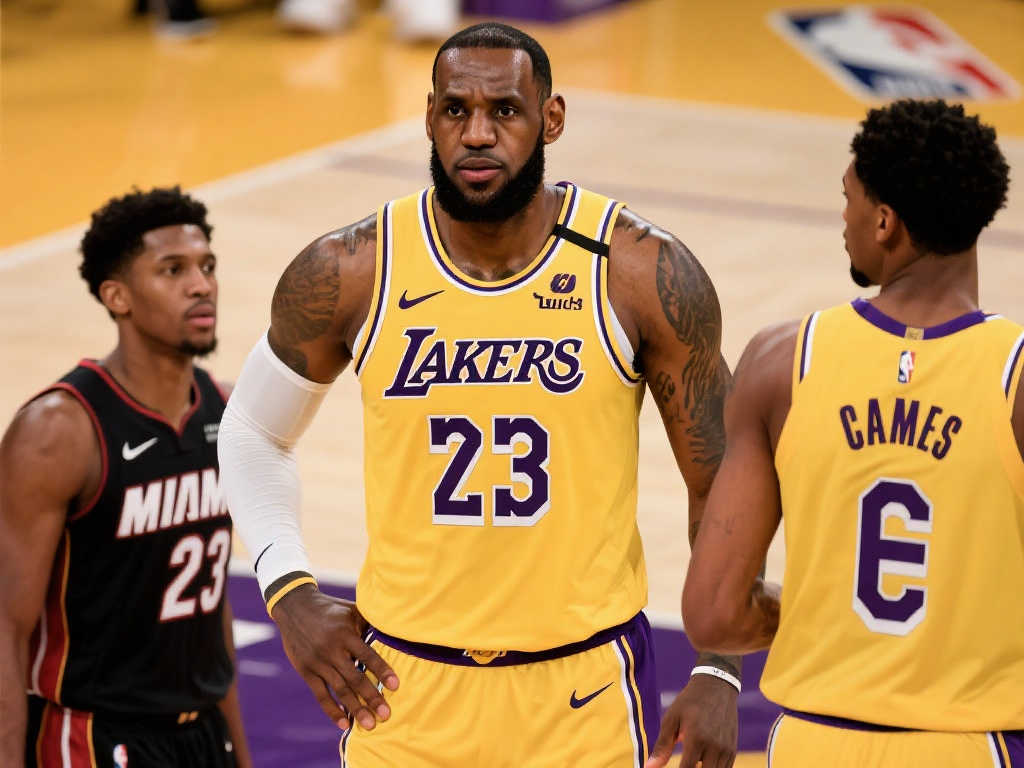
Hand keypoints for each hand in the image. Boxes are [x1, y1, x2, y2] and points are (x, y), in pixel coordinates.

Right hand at [271, 585, 398, 730]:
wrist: (295, 607)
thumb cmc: (331, 609)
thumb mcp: (351, 610)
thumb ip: (370, 622)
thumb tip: (396, 632)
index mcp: (345, 633)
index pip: (367, 655)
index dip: (382, 671)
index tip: (396, 686)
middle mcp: (331, 649)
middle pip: (355, 678)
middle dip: (372, 697)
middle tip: (386, 714)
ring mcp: (317, 662)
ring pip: (340, 690)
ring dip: (355, 709)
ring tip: (370, 724)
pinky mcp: (306, 671)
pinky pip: (321, 694)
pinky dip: (332, 710)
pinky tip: (344, 724)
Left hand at [645, 673, 737, 767]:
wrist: (716, 686)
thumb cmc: (689, 702)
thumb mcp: (672, 719)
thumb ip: (662, 746)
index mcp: (696, 739)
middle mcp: (714, 746)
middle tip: (683, 764)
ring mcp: (726, 749)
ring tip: (690, 761)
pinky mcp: (732, 749)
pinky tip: (701, 762)